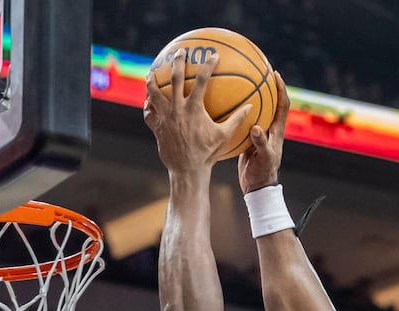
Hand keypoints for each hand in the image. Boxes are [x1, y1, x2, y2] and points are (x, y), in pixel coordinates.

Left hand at [143, 50, 247, 174]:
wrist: (188, 170)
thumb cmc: (208, 153)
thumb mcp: (224, 136)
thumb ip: (236, 120)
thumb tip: (250, 107)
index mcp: (194, 108)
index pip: (203, 80)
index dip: (209, 65)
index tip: (214, 55)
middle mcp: (177, 109)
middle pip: (176, 78)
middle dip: (178, 62)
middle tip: (180, 52)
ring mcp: (165, 117)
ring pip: (154, 92)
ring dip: (152, 80)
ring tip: (151, 73)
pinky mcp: (156, 127)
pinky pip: (149, 113)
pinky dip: (148, 106)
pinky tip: (148, 101)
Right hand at [239, 71, 290, 193]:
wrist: (255, 186)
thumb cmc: (263, 173)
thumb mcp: (263, 158)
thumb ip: (260, 143)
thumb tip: (255, 128)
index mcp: (276, 130)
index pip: (282, 104)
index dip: (281, 89)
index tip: (275, 74)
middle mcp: (268, 128)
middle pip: (270, 101)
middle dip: (265, 85)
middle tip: (258, 69)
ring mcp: (258, 132)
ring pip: (254, 109)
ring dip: (248, 95)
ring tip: (237, 80)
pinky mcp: (247, 137)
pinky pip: (241, 119)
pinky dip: (234, 111)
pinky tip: (221, 103)